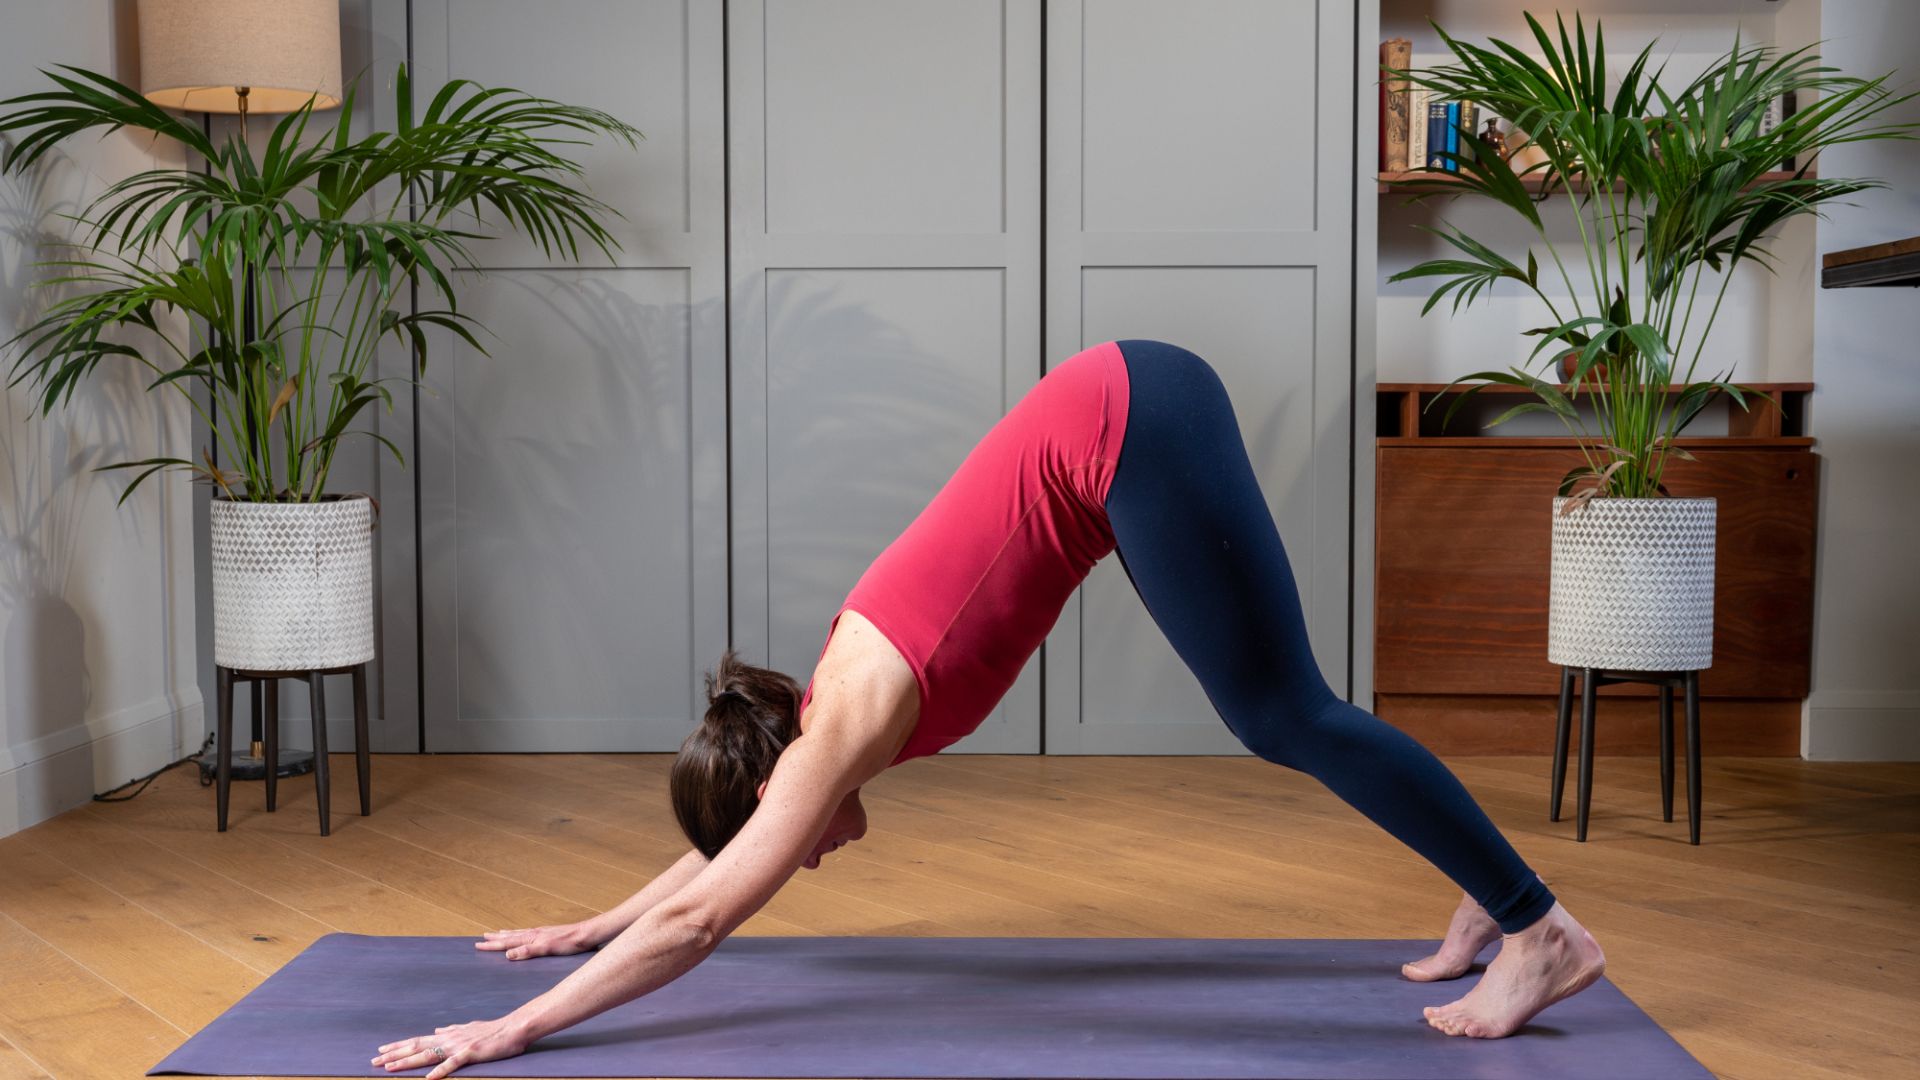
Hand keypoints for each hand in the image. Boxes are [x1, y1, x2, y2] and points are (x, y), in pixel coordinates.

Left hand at [373, 1016, 529, 1077]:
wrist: (513, 1028)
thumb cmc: (494, 1030)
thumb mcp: (469, 1028)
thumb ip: (452, 1029)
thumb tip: (438, 1029)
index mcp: (448, 1034)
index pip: (418, 1040)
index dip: (399, 1046)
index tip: (382, 1051)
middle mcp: (449, 1038)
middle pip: (416, 1047)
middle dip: (394, 1054)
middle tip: (374, 1061)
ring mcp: (458, 1045)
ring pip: (427, 1054)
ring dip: (407, 1062)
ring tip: (390, 1068)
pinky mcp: (471, 1052)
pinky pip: (452, 1064)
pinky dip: (439, 1071)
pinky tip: (428, 1079)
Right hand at [474, 922, 595, 959]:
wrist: (587, 934)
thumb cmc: (569, 943)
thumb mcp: (547, 949)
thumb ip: (527, 951)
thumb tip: (507, 954)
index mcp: (531, 938)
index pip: (507, 942)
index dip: (493, 945)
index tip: (477, 946)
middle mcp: (534, 934)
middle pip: (510, 936)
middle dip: (495, 939)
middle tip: (481, 939)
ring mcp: (541, 933)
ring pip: (518, 934)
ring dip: (506, 935)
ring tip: (496, 934)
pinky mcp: (549, 935)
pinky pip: (528, 934)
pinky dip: (520, 934)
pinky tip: (522, 935)